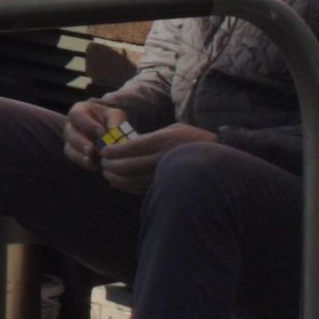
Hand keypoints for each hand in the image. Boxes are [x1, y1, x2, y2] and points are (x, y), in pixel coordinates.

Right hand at [63, 100, 120, 171]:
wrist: (113, 134)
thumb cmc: (113, 121)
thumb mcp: (117, 116)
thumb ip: (114, 123)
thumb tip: (110, 137)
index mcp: (79, 110)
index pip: (77, 115)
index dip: (88, 124)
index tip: (102, 133)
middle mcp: (70, 125)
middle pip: (69, 133)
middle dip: (80, 143)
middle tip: (91, 150)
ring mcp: (70, 140)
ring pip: (69, 148)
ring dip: (80, 155)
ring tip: (91, 160)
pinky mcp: (74, 153)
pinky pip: (74, 159)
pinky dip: (83, 163)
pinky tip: (94, 166)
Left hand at [99, 123, 216, 193]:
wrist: (216, 162)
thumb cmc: (193, 140)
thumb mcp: (173, 130)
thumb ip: (150, 137)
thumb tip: (126, 145)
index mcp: (163, 141)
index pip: (130, 148)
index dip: (113, 151)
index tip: (104, 151)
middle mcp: (162, 159)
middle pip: (127, 166)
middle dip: (110, 165)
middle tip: (102, 163)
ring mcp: (163, 174)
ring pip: (131, 180)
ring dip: (115, 177)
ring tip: (107, 173)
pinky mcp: (164, 185)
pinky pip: (139, 188)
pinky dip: (125, 186)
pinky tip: (118, 182)